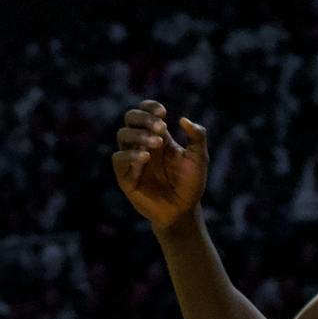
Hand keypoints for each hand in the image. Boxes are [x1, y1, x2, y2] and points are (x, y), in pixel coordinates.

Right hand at [112, 100, 209, 234]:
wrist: (183, 211)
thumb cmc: (190, 184)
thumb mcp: (199, 158)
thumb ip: (197, 137)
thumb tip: (182, 119)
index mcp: (158, 136)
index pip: (145, 112)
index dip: (149, 107)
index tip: (163, 113)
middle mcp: (142, 144)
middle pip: (130, 118)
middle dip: (143, 118)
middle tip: (161, 126)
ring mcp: (132, 159)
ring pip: (122, 135)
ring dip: (139, 134)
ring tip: (157, 142)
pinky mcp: (125, 176)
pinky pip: (119, 159)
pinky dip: (131, 155)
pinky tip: (146, 157)